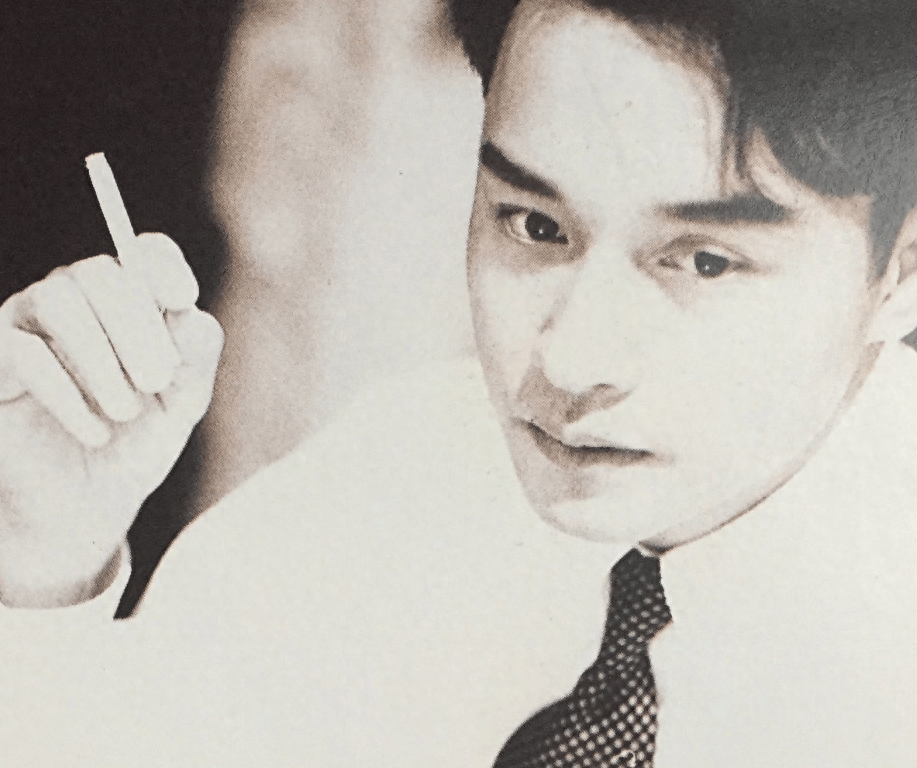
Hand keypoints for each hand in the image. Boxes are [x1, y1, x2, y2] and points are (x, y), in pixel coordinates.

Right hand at [0, 233, 222, 607]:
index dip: (162, 264)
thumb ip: (195, 360)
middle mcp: (75, 302)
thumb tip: (192, 316)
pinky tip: (96, 432)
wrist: (86, 505)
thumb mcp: (181, 404)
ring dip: (101, 358)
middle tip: (157, 380)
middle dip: (137, 324)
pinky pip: (22, 352)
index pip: (144, 254)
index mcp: (129, 304)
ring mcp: (26, 326)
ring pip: (57, 299)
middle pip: (99, 273)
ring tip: (125, 411)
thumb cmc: (137, 442)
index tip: (183, 298)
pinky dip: (67, 392)